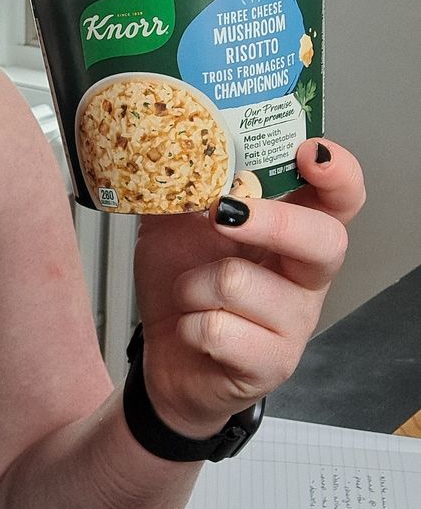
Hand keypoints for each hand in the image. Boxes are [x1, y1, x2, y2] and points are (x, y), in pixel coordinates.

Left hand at [133, 139, 364, 437]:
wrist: (167, 359)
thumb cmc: (183, 289)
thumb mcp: (175, 227)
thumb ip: (182, 188)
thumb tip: (173, 145)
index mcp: (294, 235)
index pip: (342, 199)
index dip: (339, 173)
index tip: (310, 151)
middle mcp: (306, 277)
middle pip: (322, 239)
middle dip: (269, 222)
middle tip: (222, 215)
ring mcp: (294, 323)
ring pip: (240, 282)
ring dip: (193, 284)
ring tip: (190, 295)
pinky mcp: (272, 364)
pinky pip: (220, 329)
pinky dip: (189, 325)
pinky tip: (193, 330)